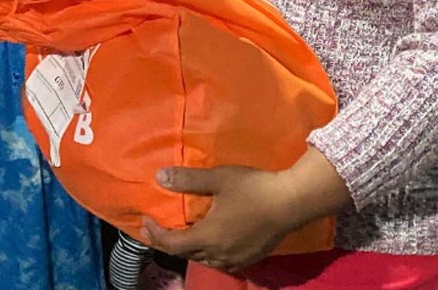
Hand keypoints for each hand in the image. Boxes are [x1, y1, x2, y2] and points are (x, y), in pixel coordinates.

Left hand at [141, 150, 351, 273]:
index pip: (172, 243)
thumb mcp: (218, 179)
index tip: (145, 221)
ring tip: (182, 235)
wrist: (291, 202)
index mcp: (207, 237)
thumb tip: (158, 177)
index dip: (155, 234)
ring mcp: (236, 259)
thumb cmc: (253, 189)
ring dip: (189, 249)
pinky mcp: (250, 258)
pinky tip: (211, 241)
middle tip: (156, 229)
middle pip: (186, 253)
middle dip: (168, 242)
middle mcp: (218, 254)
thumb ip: (188, 180)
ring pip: (204, 259)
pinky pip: (221, 261)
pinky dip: (208, 253)